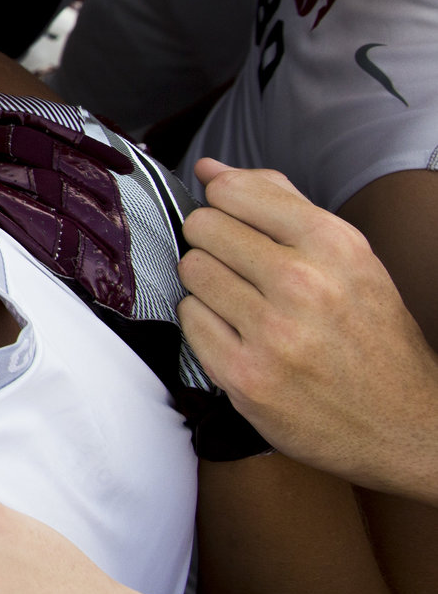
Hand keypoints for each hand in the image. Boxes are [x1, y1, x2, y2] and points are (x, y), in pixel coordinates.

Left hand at [178, 159, 437, 501]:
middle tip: (240, 266)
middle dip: (213, 242)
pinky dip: (205, 323)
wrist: (404, 424)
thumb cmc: (370, 335)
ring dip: (208, 284)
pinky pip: (189, 319)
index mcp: (335, 246)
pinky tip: (238, 334)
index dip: (223, 201)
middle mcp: (304, 285)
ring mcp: (272, 333)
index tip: (233, 218)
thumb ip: (280, 204)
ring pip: (192, 271)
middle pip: (204, 228)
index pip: (234, 191)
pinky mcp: (244, 375)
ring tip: (243, 302)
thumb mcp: (349, 258)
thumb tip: (212, 169)